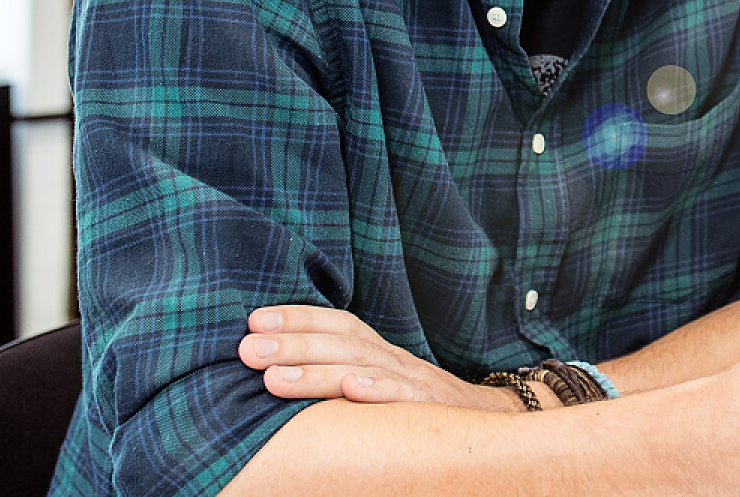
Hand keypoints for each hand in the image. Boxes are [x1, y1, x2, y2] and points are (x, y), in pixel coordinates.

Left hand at [238, 305, 534, 411]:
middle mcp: (394, 360)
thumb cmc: (420, 407)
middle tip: (248, 349)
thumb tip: (277, 371)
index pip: (339, 324)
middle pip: (342, 343)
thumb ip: (343, 372)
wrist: (491, 421)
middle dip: (292, 343)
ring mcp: (414, 382)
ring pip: (363, 368)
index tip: (253, 319)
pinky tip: (352, 389)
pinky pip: (404, 397)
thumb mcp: (382, 383)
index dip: (299, 317)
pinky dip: (378, 390)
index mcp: (379, 352)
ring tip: (273, 378)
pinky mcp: (432, 409)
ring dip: (316, 370)